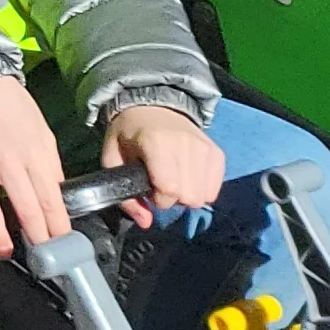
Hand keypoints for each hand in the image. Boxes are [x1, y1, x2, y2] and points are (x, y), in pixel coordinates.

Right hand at [0, 74, 70, 257]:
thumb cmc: (14, 106)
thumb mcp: (43, 131)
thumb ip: (49, 163)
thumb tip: (55, 190)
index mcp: (34, 154)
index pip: (50, 196)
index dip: (58, 223)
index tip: (64, 243)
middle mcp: (7, 160)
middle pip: (24, 204)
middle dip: (36, 233)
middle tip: (42, 256)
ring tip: (4, 250)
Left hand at [98, 102, 225, 224]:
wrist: (152, 106)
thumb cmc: (128, 134)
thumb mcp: (112, 158)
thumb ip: (124, 194)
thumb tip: (145, 223)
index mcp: (156, 143)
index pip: (169, 189)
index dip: (158, 199)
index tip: (149, 191)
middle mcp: (185, 144)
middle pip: (189, 197)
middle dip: (173, 199)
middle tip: (161, 185)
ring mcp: (204, 148)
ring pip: (204, 196)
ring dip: (187, 195)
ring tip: (174, 180)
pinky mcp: (217, 152)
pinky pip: (214, 189)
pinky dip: (201, 190)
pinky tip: (188, 178)